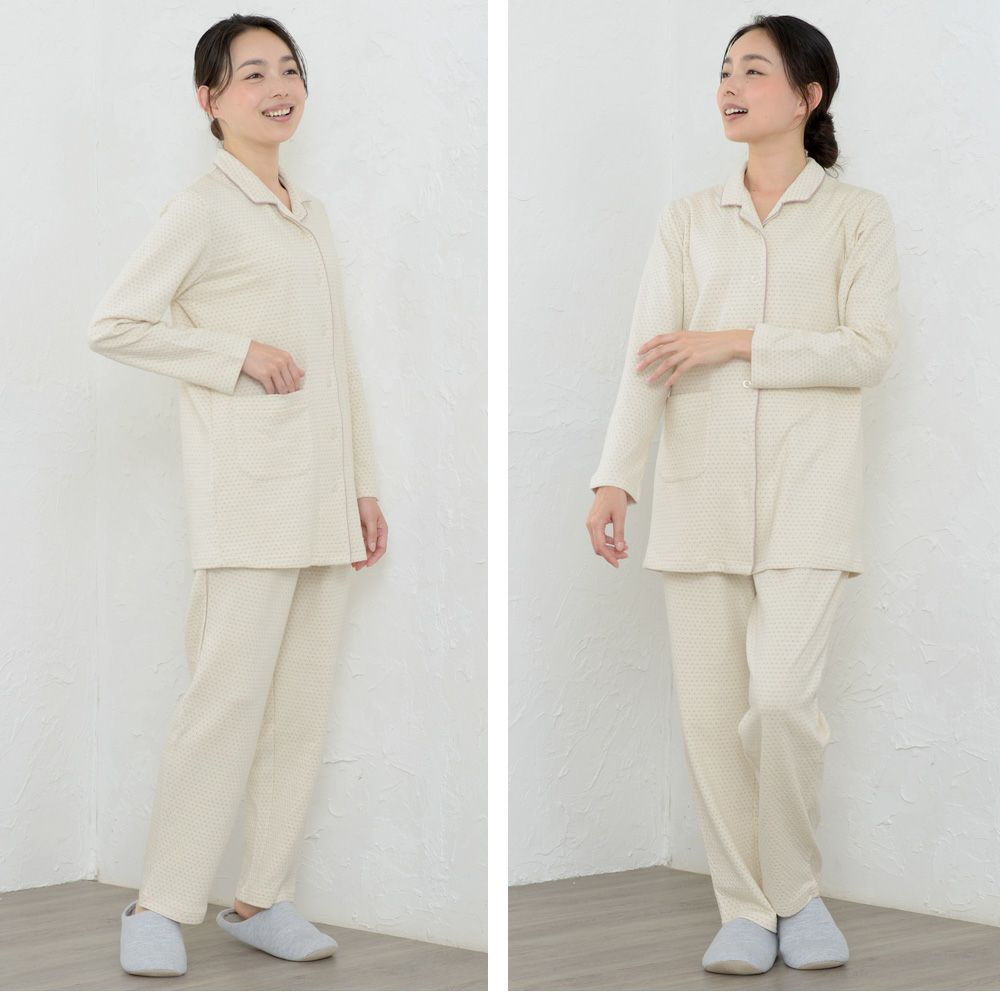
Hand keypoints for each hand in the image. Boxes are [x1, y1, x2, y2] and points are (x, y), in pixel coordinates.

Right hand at [241, 340, 305, 393]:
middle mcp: (281, 362)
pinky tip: (271, 395)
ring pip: (282, 387)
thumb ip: (290, 364)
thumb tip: (303, 373)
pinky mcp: (263, 374)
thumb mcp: (278, 354)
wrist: (243, 350)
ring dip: (282, 394)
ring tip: (281, 397)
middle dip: (290, 392)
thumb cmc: (260, 352)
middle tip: (289, 397)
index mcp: (286, 357)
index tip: (296, 391)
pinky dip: (271, 393)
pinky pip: (271, 388)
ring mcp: (272, 368)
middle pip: (290, 383)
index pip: (296, 375)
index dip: (297, 385)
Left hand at [352, 497, 386, 568]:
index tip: (368, 564)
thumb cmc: (367, 505)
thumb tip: (372, 548)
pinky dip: (356, 549)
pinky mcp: (360, 531)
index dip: (375, 557)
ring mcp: (367, 533)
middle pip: (373, 550)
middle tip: (358, 567)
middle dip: (366, 560)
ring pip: (365, 548)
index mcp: (382, 530)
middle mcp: (376, 533)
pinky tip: (352, 555)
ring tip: (354, 564)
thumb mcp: (371, 519)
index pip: (381, 548)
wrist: (357, 495)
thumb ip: (371, 534)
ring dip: (361, 556)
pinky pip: (359, 543)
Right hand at [586, 486, 629, 567]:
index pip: (600, 546)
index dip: (609, 557)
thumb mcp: (620, 517)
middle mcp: (590, 525)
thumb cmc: (615, 498)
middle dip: (612, 553)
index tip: (618, 564)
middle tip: (626, 555)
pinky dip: (609, 541)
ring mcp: (591, 524)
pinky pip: (599, 536)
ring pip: (599, 543)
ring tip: (625, 548)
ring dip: (611, 548)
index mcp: (595, 523)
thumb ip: (620, 533)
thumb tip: (621, 549)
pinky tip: (619, 541)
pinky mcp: (594, 522)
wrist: (610, 486)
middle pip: (598, 547)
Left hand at [636, 329, 752, 388]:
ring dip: (656, 372)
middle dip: (646, 361)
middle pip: (659, 351)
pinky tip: (667, 385)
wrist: (728, 341)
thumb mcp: (693, 337)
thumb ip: (680, 341)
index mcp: (680, 335)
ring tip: (648, 381)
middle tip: (637, 369)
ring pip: (668, 362)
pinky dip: (673, 378)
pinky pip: (681, 370)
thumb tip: (669, 349)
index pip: (659, 339)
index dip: (647, 345)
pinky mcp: (697, 358)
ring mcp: (689, 349)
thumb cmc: (711, 341)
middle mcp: (682, 341)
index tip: (638, 353)